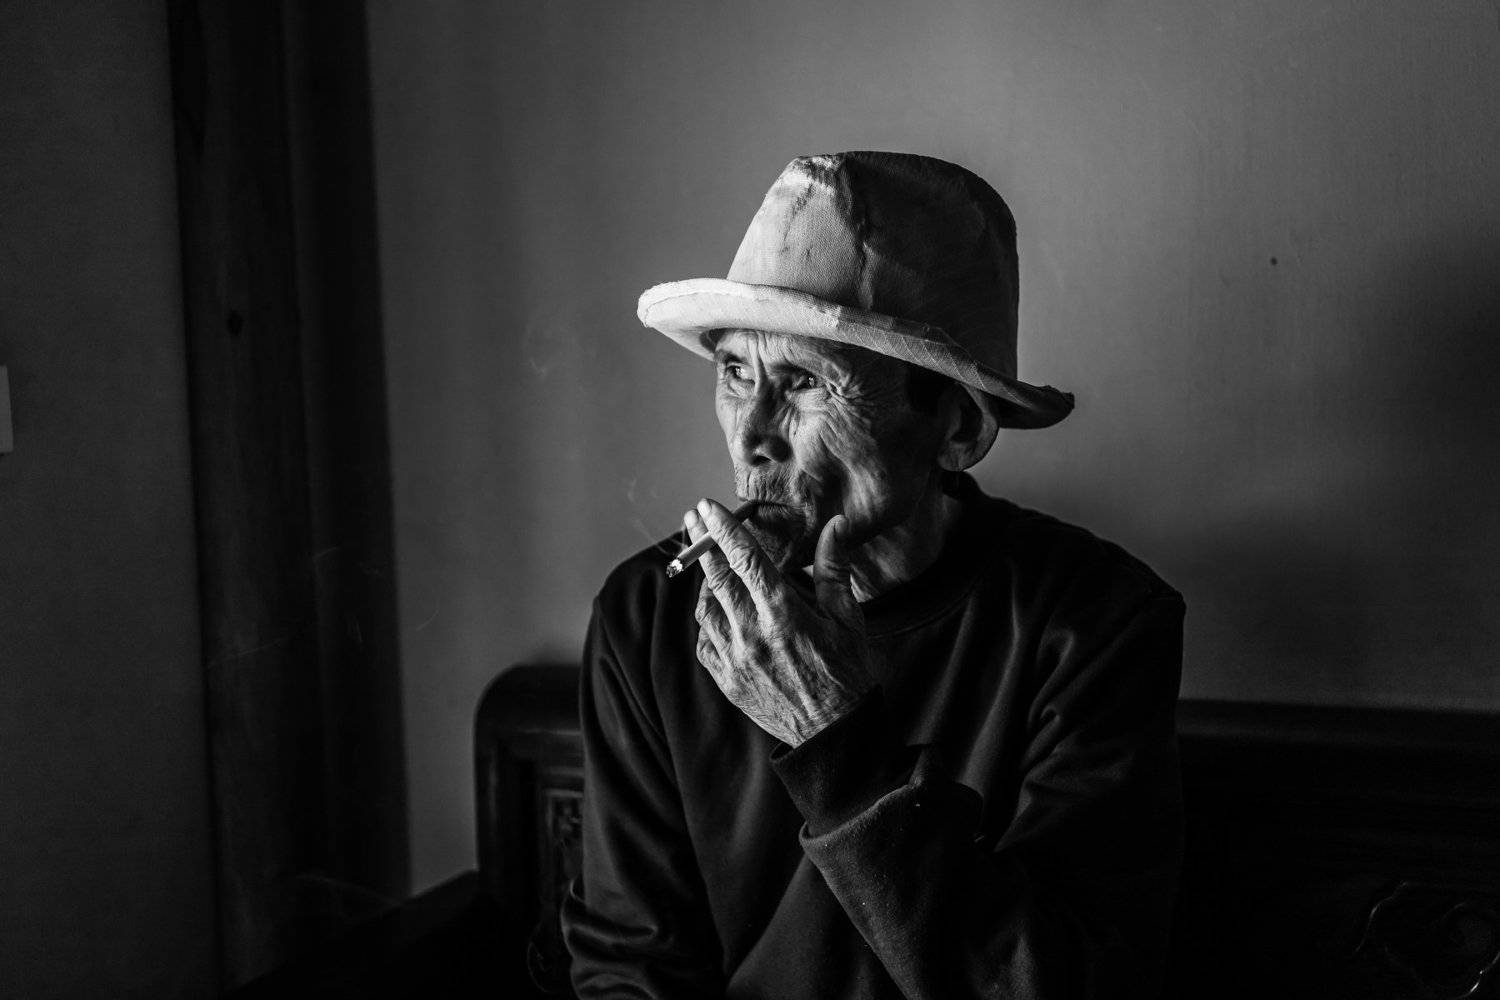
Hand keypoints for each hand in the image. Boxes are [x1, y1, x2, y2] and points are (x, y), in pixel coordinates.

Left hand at [687, 498, 875, 746]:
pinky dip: (707, 620)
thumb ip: (834, 567)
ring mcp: (735, 659)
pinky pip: (704, 641)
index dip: (724, 528)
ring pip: (705, 608)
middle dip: (701, 542)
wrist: (833, 735)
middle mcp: (753, 634)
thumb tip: (836, 524)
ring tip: (709, 563)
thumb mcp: (848, 617)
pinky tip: (717, 610)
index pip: (745, 558)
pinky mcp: (727, 680)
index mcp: (784, 614)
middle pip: (716, 576)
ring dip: (704, 581)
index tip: (708, 507)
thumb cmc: (847, 673)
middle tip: (692, 518)